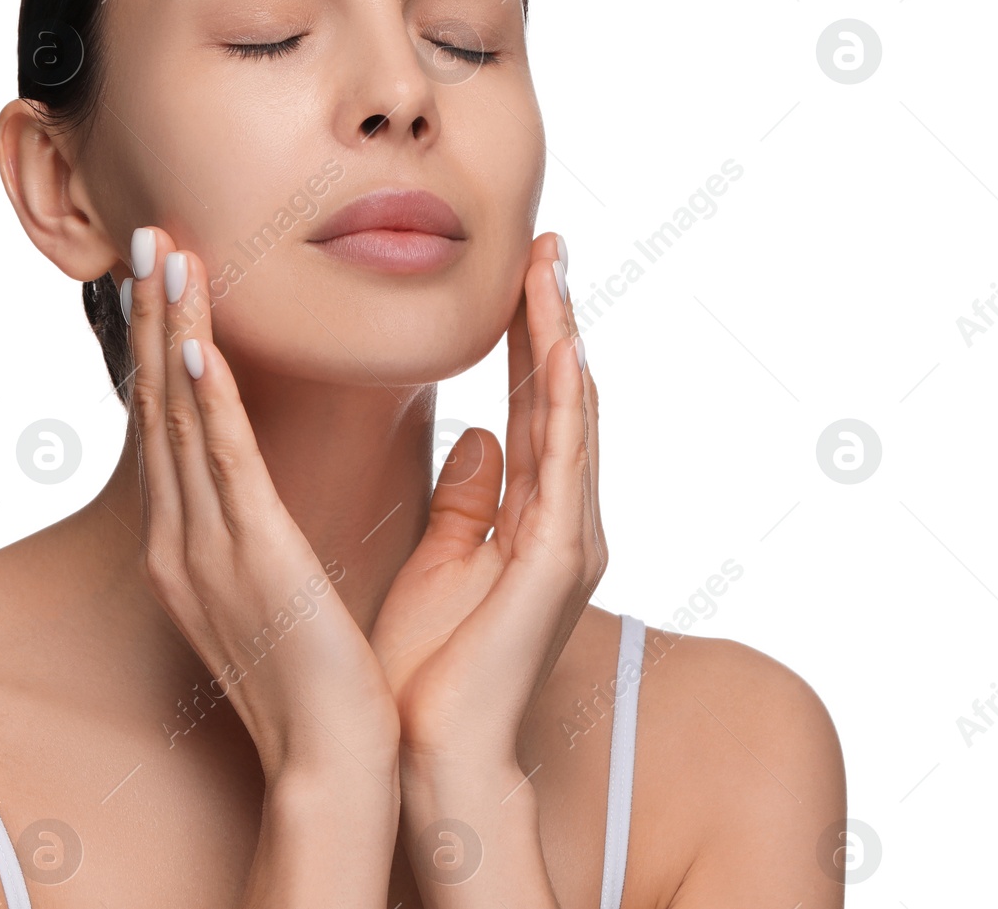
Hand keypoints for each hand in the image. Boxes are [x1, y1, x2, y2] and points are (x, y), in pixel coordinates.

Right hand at [124, 225, 401, 784]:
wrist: (329, 760)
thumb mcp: (274, 584)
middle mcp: (182, 536)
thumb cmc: (313, 678)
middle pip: (161, 405)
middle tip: (145, 239)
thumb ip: (263, 522)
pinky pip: (223, 464)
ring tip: (165, 256)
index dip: (165, 347)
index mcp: (190, 542)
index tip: (163, 282)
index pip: (170, 425)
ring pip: (182, 417)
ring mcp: (208, 546)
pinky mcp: (251, 556)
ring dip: (173, 331)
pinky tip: (197, 345)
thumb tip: (266, 476)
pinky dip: (206, 400)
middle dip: (154, 318)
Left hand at [369, 231, 604, 765]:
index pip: (532, 408)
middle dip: (552, 320)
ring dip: (560, 339)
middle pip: (559, 399)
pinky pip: (562, 463)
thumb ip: (467, 498)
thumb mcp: (442, 559)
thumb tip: (476, 434)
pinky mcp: (556, 561)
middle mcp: (561, 521)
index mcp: (530, 520)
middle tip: (546, 246)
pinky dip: (561, 400)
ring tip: (550, 268)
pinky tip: (558, 347)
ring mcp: (567, 539)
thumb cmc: (428, 666)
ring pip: (569, 416)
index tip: (517, 271)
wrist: (428, 750)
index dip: (527, 339)